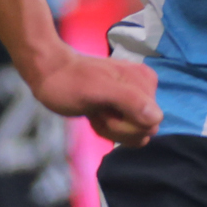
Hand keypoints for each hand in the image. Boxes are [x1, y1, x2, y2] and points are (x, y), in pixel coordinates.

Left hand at [25, 48, 161, 146]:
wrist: (50, 72)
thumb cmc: (68, 81)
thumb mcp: (97, 90)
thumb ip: (130, 101)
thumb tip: (156, 118)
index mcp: (145, 81)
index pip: (151, 123)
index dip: (125, 125)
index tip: (103, 109)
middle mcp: (146, 89)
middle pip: (144, 130)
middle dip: (117, 128)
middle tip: (97, 110)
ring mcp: (135, 98)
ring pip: (134, 134)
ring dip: (110, 129)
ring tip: (94, 111)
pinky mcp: (124, 106)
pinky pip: (125, 131)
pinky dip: (107, 127)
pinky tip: (95, 114)